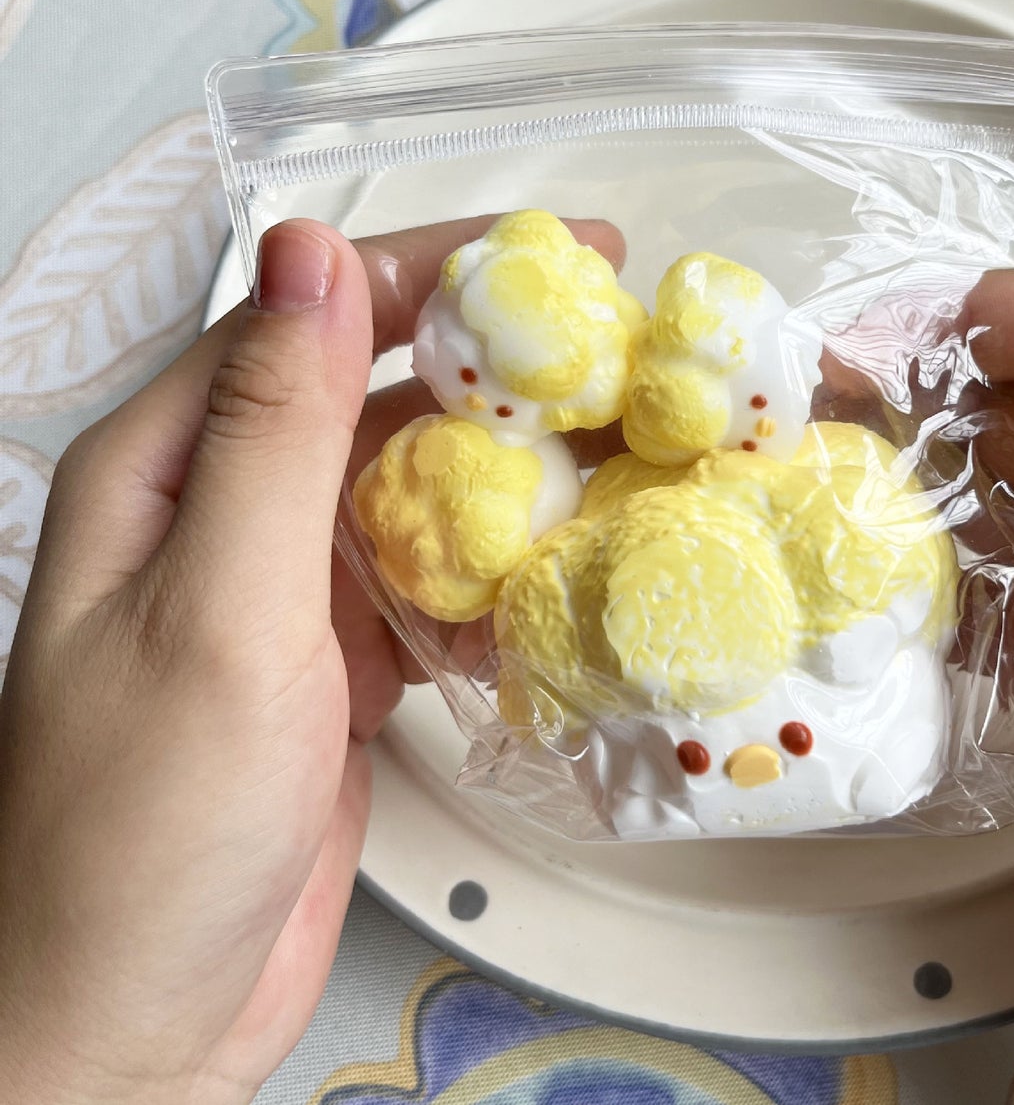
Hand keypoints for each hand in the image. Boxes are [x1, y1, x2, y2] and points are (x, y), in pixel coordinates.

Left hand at [0, 215, 621, 1103]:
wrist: (135, 1024)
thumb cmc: (142, 831)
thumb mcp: (222, 607)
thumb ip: (276, 428)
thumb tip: (312, 250)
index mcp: (166, 466)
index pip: (312, 316)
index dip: (437, 270)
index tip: (559, 251)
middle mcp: (220, 509)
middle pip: (375, 392)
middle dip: (493, 368)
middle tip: (616, 352)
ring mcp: (280, 585)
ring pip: (412, 485)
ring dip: (505, 471)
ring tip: (611, 456)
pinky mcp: (331, 657)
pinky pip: (426, 578)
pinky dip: (489, 573)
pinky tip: (542, 586)